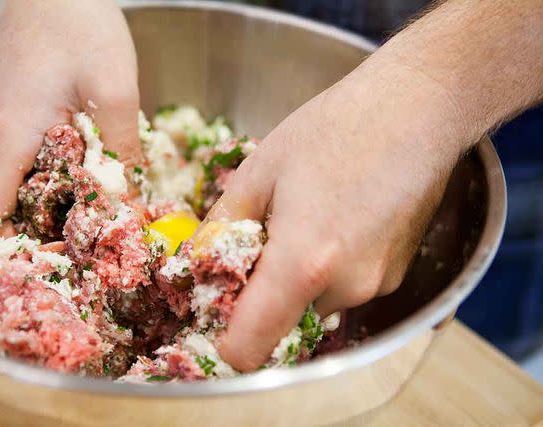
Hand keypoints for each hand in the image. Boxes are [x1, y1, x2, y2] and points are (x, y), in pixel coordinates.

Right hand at [0, 0, 139, 243]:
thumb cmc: (78, 25)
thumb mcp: (115, 93)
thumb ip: (122, 154)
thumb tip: (131, 205)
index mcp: (5, 139)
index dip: (18, 245)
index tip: (64, 245)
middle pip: (2, 207)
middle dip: (47, 224)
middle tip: (95, 226)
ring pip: (13, 184)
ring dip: (53, 197)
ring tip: (97, 193)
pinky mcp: (8, 115)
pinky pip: (20, 160)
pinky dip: (50, 173)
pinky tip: (84, 161)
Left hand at [210, 56, 464, 369]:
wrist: (416, 107)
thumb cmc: (334, 128)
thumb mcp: (260, 171)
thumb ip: (223, 225)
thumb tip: (201, 259)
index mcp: (302, 264)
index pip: (251, 347)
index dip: (226, 342)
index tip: (217, 317)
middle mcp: (345, 288)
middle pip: (286, 326)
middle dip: (264, 299)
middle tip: (258, 248)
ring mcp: (379, 285)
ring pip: (317, 306)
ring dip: (299, 283)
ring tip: (301, 224)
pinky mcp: (399, 274)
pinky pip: (347, 289)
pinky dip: (330, 272)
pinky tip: (334, 223)